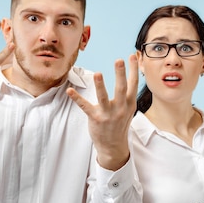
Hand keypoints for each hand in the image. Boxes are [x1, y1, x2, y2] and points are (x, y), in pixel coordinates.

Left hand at [66, 55, 138, 169]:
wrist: (114, 146)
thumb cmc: (120, 123)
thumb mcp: (128, 109)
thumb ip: (129, 94)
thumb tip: (130, 74)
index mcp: (130, 103)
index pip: (133, 84)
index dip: (133, 69)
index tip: (132, 56)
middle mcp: (120, 108)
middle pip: (121, 88)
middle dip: (120, 74)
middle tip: (119, 60)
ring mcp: (108, 114)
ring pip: (104, 97)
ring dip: (100, 85)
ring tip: (98, 74)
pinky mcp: (95, 119)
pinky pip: (85, 106)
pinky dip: (77, 98)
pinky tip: (69, 91)